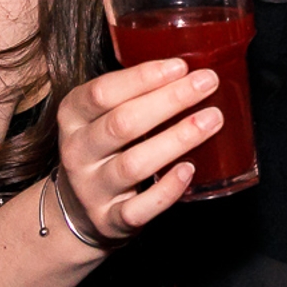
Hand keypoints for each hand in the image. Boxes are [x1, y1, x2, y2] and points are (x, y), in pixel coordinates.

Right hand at [54, 58, 221, 243]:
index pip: (102, 92)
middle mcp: (78, 152)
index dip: (143, 77)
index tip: (181, 66)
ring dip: (177, 139)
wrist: (76, 210)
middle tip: (207, 83)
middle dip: (170, 100)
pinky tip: (189, 170)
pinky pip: (138, 209)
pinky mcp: (109, 220)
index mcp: (73, 117)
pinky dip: (166, 190)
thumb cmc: (105, 148)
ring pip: (133, 164)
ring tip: (212, 120)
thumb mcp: (103, 115)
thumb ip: (135, 92)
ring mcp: (92, 189)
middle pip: (122, 124)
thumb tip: (191, 68)